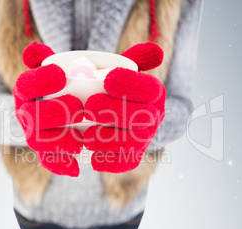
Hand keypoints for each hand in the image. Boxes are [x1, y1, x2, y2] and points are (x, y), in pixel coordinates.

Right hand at [13, 42, 83, 176]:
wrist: (80, 104)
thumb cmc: (72, 81)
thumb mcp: (66, 64)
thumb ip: (53, 56)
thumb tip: (33, 50)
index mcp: (27, 91)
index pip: (26, 84)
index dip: (40, 80)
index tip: (62, 74)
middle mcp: (27, 113)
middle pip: (31, 116)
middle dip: (53, 112)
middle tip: (79, 107)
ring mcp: (35, 134)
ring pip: (38, 141)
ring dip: (57, 141)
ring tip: (80, 139)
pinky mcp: (47, 152)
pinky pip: (49, 162)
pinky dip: (60, 165)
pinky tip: (76, 168)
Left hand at [83, 42, 165, 172]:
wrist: (113, 115)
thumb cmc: (110, 89)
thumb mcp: (120, 70)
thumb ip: (128, 58)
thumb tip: (154, 51)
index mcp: (154, 93)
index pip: (150, 89)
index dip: (131, 84)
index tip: (107, 80)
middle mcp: (154, 116)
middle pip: (141, 117)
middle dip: (116, 112)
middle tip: (89, 107)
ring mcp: (146, 138)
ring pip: (135, 143)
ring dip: (111, 141)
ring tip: (86, 136)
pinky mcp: (135, 156)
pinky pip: (128, 162)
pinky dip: (111, 163)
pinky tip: (93, 159)